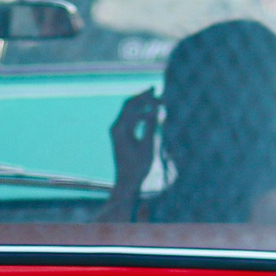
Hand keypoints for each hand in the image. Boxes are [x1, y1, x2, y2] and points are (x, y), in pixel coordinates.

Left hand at [104, 87, 159, 217]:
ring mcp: (118, 133)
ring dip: (144, 106)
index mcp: (120, 128)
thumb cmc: (138, 167)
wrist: (127, 183)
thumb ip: (152, 126)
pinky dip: (142, 115)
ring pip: (130, 113)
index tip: (158, 91)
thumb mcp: (148, 146)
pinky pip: (132, 121)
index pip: (131, 105)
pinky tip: (152, 116)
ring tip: (159, 103)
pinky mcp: (122, 138)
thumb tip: (158, 109)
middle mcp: (116, 128)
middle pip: (129, 106)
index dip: (145, 96)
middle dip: (144, 98)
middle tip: (158, 92)